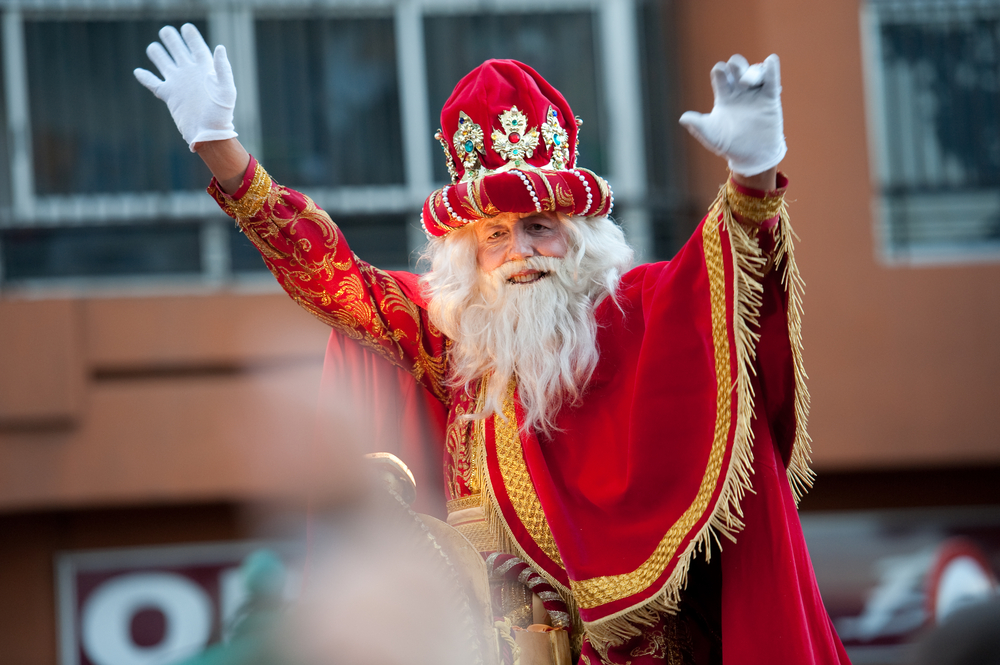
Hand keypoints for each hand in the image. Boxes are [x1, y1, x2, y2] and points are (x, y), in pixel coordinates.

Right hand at [134, 24, 237, 150]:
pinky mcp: (169, 96)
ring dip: (158, 54)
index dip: (191, 36)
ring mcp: (179, 84)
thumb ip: (223, 69)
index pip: (197, 47)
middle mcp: (190, 74)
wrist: (209, 134)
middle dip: (172, 40)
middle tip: (166, 31)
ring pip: (164, 63)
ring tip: (154, 47)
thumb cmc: (221, 114)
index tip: (186, 27)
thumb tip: (219, 47)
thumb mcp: (226, 90)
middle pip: (178, 51)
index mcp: (204, 70)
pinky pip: (154, 83)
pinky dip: (145, 77)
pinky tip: (138, 71)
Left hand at [679, 54, 785, 176]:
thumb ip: (698, 125)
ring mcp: (756, 95)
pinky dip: (772, 70)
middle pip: (737, 69)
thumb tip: (682, 118)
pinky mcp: (770, 100)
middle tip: (733, 70)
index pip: (721, 77)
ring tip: (746, 82)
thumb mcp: (711, 136)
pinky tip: (771, 60)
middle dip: (736, 65)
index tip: (719, 72)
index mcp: (724, 97)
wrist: (751, 157)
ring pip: (754, 73)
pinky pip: (772, 81)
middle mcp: (740, 93)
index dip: (720, 71)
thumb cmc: (729, 146)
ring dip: (750, 72)